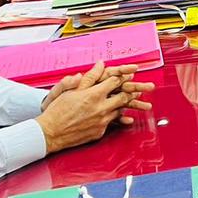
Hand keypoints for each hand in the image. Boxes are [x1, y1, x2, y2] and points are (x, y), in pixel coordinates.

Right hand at [36, 61, 154, 153]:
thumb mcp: (71, 90)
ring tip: (140, 99)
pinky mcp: (100, 131)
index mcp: (93, 95)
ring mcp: (101, 121)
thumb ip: (89, 77)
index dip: (124, 74)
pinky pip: (114, 123)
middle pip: (123, 96)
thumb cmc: (57, 110)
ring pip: (120, 110)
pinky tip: (128, 117)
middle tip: (147, 86)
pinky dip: (121, 118)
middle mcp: (100, 108)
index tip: (132, 71)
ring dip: (129, 103)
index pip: (114, 81)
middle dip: (135, 89)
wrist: (50, 133)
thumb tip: (100, 65)